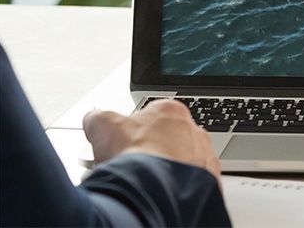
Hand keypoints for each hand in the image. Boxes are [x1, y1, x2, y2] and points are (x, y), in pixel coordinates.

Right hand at [83, 99, 221, 191]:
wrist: (154, 190)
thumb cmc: (135, 157)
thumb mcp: (103, 126)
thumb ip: (99, 117)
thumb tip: (94, 118)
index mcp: (171, 111)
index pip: (152, 117)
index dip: (132, 132)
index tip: (122, 145)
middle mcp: (194, 130)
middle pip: (169, 139)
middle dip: (151, 151)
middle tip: (132, 166)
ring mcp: (204, 156)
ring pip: (183, 161)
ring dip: (165, 170)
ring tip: (145, 183)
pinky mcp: (210, 181)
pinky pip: (193, 183)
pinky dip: (178, 187)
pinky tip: (162, 193)